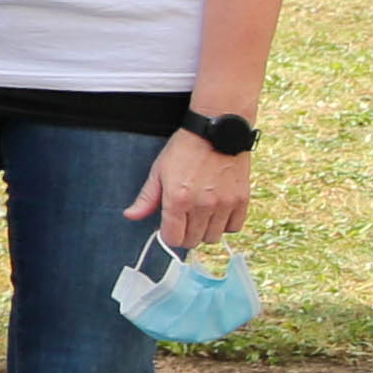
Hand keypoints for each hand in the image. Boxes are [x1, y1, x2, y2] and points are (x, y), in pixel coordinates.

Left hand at [126, 136, 250, 248]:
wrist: (216, 131)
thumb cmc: (184, 150)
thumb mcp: (158, 171)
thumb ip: (146, 198)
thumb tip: (131, 216)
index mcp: (178, 200)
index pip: (173, 239)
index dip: (168, 236)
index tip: (169, 227)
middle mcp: (202, 205)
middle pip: (193, 241)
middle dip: (185, 234)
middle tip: (184, 220)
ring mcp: (224, 204)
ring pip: (214, 237)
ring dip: (205, 231)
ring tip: (201, 215)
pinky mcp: (242, 200)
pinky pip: (234, 227)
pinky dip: (225, 224)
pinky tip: (217, 212)